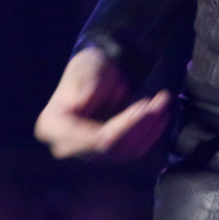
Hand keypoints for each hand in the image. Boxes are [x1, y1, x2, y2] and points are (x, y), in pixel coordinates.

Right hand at [34, 46, 171, 160]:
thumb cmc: (88, 66)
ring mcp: (86, 152)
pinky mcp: (104, 152)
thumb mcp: (85, 66)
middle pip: (110, 148)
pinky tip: (162, 117)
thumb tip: (82, 100)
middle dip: (139, 125)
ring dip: (148, 129)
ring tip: (164, 103)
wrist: (96, 71)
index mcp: (54, 126)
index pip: (92, 137)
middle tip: (162, 101)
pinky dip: (148, 135)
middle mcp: (67, 146)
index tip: (144, 107)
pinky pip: (130, 151)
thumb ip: (85, 83)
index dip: (121, 125)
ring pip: (123, 151)